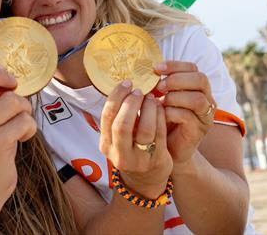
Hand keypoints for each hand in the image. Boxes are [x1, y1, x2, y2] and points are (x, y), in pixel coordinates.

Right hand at [99, 81, 171, 198]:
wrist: (144, 182)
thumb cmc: (130, 151)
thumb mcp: (117, 139)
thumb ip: (117, 118)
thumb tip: (124, 87)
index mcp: (106, 145)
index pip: (107, 117)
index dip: (116, 97)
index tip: (126, 84)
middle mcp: (120, 154)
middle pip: (122, 125)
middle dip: (131, 103)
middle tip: (138, 90)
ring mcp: (139, 159)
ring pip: (145, 130)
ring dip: (148, 109)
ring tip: (151, 97)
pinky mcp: (157, 160)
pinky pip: (160, 135)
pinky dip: (160, 117)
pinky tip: (160, 107)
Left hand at [154, 61, 216, 169]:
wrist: (163, 148)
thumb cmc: (158, 119)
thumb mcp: (157, 98)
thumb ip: (156, 85)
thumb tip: (142, 69)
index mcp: (196, 87)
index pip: (192, 68)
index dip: (174, 65)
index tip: (155, 68)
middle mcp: (206, 99)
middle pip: (200, 79)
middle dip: (176, 79)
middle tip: (158, 86)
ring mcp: (205, 116)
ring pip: (198, 99)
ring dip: (175, 97)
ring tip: (159, 101)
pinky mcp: (199, 131)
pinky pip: (188, 116)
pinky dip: (171, 112)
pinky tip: (160, 114)